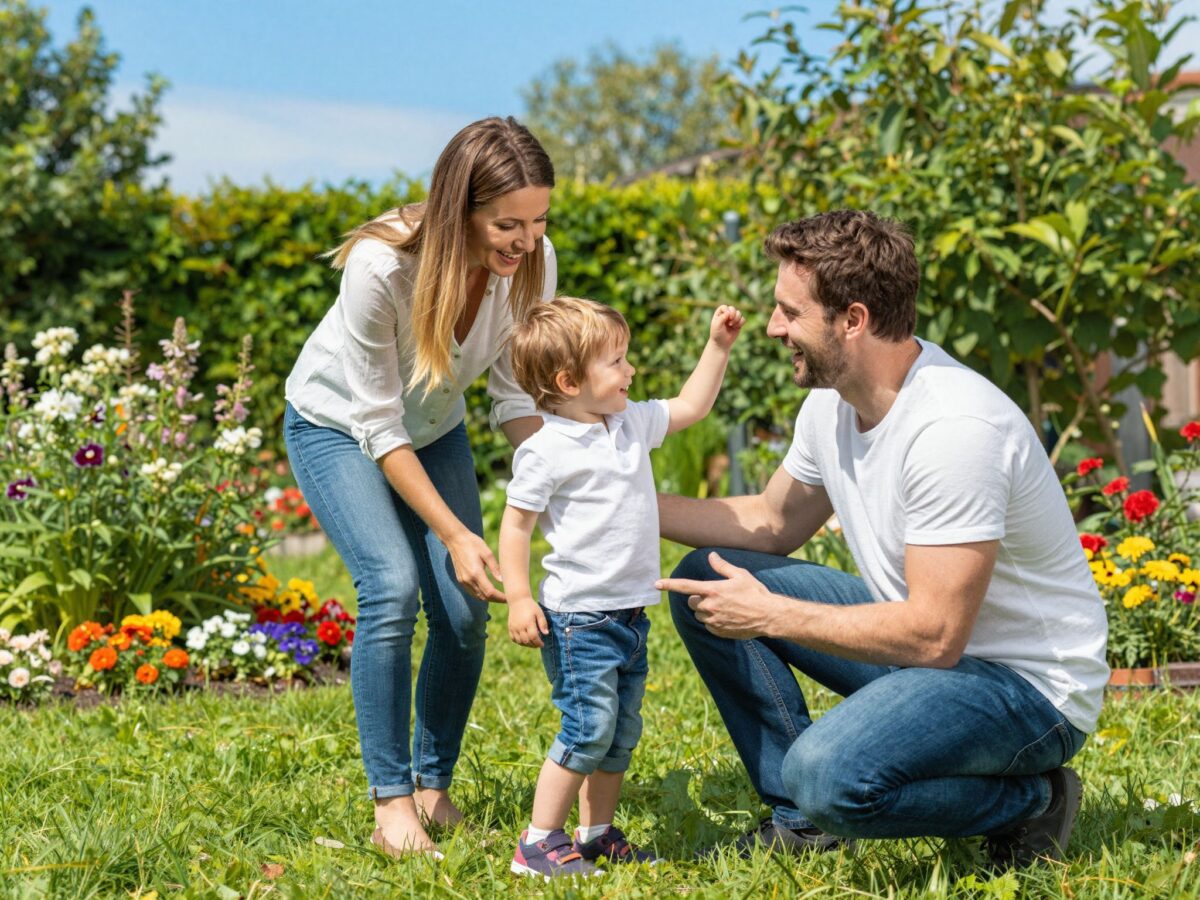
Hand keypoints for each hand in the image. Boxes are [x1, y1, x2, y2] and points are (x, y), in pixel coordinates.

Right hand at [446, 531, 505, 602]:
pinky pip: (472, 592)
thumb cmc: (473, 543)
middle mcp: (468, 580)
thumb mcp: (487, 553)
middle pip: (484, 597)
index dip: (500, 598)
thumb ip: (495, 568)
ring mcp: (463, 581)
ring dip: (488, 598)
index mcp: (476, 573)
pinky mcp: (460, 580)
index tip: (509, 598)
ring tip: (499, 596)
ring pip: (477, 596)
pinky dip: (481, 595)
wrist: (455, 539)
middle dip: (496, 600)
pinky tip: (488, 592)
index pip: (490, 592)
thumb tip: (503, 580)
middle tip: (507, 598)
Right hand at [508, 598, 548, 646]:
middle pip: (526, 641)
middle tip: (538, 644)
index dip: (538, 643)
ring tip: (532, 643)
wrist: (518, 600)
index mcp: (528, 623)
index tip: (542, 644)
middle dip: (533, 645)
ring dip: (526, 645)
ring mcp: (514, 627)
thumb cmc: (531, 606)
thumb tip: (546, 634)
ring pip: (520, 641)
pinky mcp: (510, 627)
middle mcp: (520, 626)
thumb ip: (543, 623)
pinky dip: (519, 642)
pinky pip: (513, 639)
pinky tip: (524, 640)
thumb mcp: (539, 613)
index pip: (533, 637)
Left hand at [655, 551, 777, 638]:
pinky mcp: (718, 631)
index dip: (669, 584)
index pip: (685, 586)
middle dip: (698, 598)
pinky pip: (707, 625)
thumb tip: (711, 555)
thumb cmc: (755, 592)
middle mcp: (709, 606)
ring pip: (699, 614)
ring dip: (705, 610)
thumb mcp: (740, 574)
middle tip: (715, 595)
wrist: (768, 616)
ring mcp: (713, 620)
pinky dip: (713, 621)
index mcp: (712, 590)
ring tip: (724, 606)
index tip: (656, 584)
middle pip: (691, 602)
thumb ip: (722, 566)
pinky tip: (728, 617)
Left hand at [709, 305, 744, 350]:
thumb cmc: (717, 334)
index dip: (727, 310)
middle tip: (730, 322)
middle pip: (733, 308)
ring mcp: (732, 319)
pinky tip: (736, 327)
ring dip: (737, 319)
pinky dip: (740, 323)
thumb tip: (728, 312)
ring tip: (732, 325)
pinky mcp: (738, 324)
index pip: (724, 307)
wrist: (721, 344)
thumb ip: (721, 318)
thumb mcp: (716, 326)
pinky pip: (743, 319)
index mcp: (719, 314)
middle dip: (733, 314)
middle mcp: (726, 315)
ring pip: (739, 313)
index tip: (727, 318)